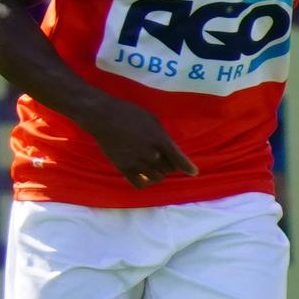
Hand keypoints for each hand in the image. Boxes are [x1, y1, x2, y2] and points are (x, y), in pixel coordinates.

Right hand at [85, 97, 199, 190]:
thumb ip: (162, 137)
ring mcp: (137, 163)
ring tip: (153, 168)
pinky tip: (144, 176)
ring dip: (158, 174)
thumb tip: (169, 149)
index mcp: (160, 140)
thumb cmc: (130, 114)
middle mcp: (151, 155)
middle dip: (169, 165)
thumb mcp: (153, 121)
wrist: (104, 118)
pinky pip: (140, 184)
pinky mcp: (124, 169)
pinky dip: (145, 182)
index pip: (179, 159)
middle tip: (164, 160)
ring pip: (156, 178)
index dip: (188, 167)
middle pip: (169, 169)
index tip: (194, 172)